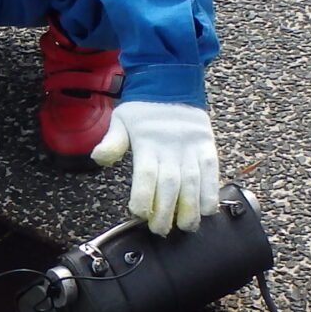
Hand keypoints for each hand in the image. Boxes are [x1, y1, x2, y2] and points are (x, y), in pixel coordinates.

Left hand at [90, 100, 219, 236]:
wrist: (170, 81)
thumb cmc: (142, 109)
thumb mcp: (121, 119)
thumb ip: (112, 141)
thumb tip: (98, 158)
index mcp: (147, 141)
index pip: (145, 173)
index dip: (143, 196)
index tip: (139, 214)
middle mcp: (170, 146)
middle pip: (169, 183)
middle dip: (166, 210)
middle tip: (160, 230)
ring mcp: (190, 147)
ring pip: (192, 181)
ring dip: (190, 207)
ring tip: (187, 227)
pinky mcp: (206, 145)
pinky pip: (211, 171)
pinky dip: (211, 191)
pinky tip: (207, 210)